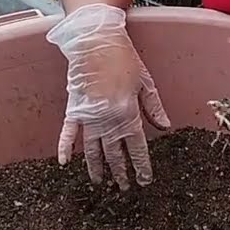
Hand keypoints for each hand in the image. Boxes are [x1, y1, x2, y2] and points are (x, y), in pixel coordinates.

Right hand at [46, 3, 171, 188]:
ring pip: (93, 150)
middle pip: (114, 153)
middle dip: (120, 172)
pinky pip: (68, 133)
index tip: (144, 181)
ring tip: (100, 183)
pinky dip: (65, 148)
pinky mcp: (73, 109)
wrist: (95, 41)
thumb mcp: (145, 82)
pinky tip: (64, 163)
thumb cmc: (123, 58)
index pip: (136, 148)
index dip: (141, 166)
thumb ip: (153, 108)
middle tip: (123, 188)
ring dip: (97, 168)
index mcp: (128, 114)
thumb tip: (165, 127)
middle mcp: (108, 120)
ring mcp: (88, 117)